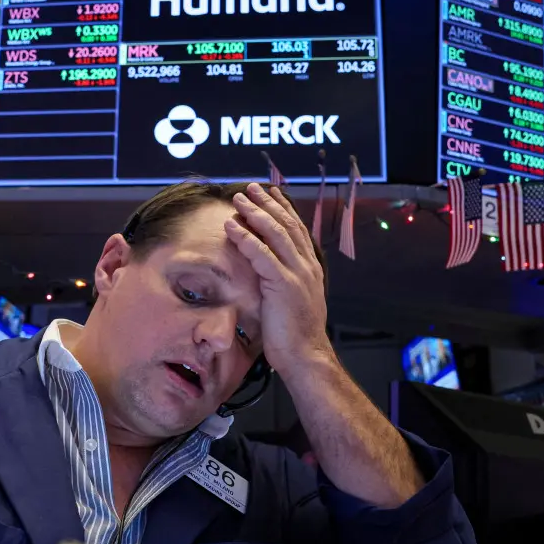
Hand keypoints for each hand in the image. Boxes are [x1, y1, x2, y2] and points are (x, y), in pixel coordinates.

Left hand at [225, 183, 333, 377]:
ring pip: (276, 233)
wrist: (306, 355)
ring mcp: (297, 273)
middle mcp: (307, 265)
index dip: (284, 208)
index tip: (271, 192)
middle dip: (268, 203)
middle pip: (287, 224)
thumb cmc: (296, 334)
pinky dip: (246, 238)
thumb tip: (270, 271)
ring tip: (238, 199)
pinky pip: (262, 254)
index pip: (297, 229)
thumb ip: (285, 281)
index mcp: (311, 268)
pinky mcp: (283, 284)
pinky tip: (232, 227)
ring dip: (255, 213)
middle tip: (251, 187)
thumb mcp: (294, 300)